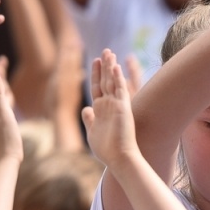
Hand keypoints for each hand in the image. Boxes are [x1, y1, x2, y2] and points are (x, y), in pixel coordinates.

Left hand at [83, 49, 141, 169]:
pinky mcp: (123, 108)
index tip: (94, 61)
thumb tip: (85, 110)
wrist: (120, 158)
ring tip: (109, 52)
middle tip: (105, 51)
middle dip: (104, 65)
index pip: (97, 87)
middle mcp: (110, 105)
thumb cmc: (107, 150)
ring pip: (113, 81)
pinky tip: (115, 66)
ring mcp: (117, 105)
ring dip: (111, 66)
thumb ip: (90, 119)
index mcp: (101, 109)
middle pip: (105, 80)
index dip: (95, 74)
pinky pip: (120, 89)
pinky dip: (118, 77)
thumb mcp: (93, 132)